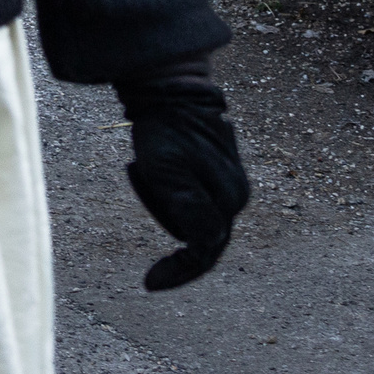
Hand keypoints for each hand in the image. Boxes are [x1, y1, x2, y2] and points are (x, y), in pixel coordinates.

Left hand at [120, 77, 249, 289]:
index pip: (204, 252)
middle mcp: (235, 196)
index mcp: (228, 200)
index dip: (178, 272)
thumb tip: (202, 245)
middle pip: (197, 234)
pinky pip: (190, 198)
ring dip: (162, 200)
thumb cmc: (165, 130)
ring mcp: (228, 183)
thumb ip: (187, 209)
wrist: (170, 88)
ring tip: (141, 163)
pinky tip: (146, 164)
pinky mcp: (215, 171)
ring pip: (191, 216)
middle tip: (137, 173)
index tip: (148, 285)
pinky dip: (165, 191)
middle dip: (163, 214)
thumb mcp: (167, 172)